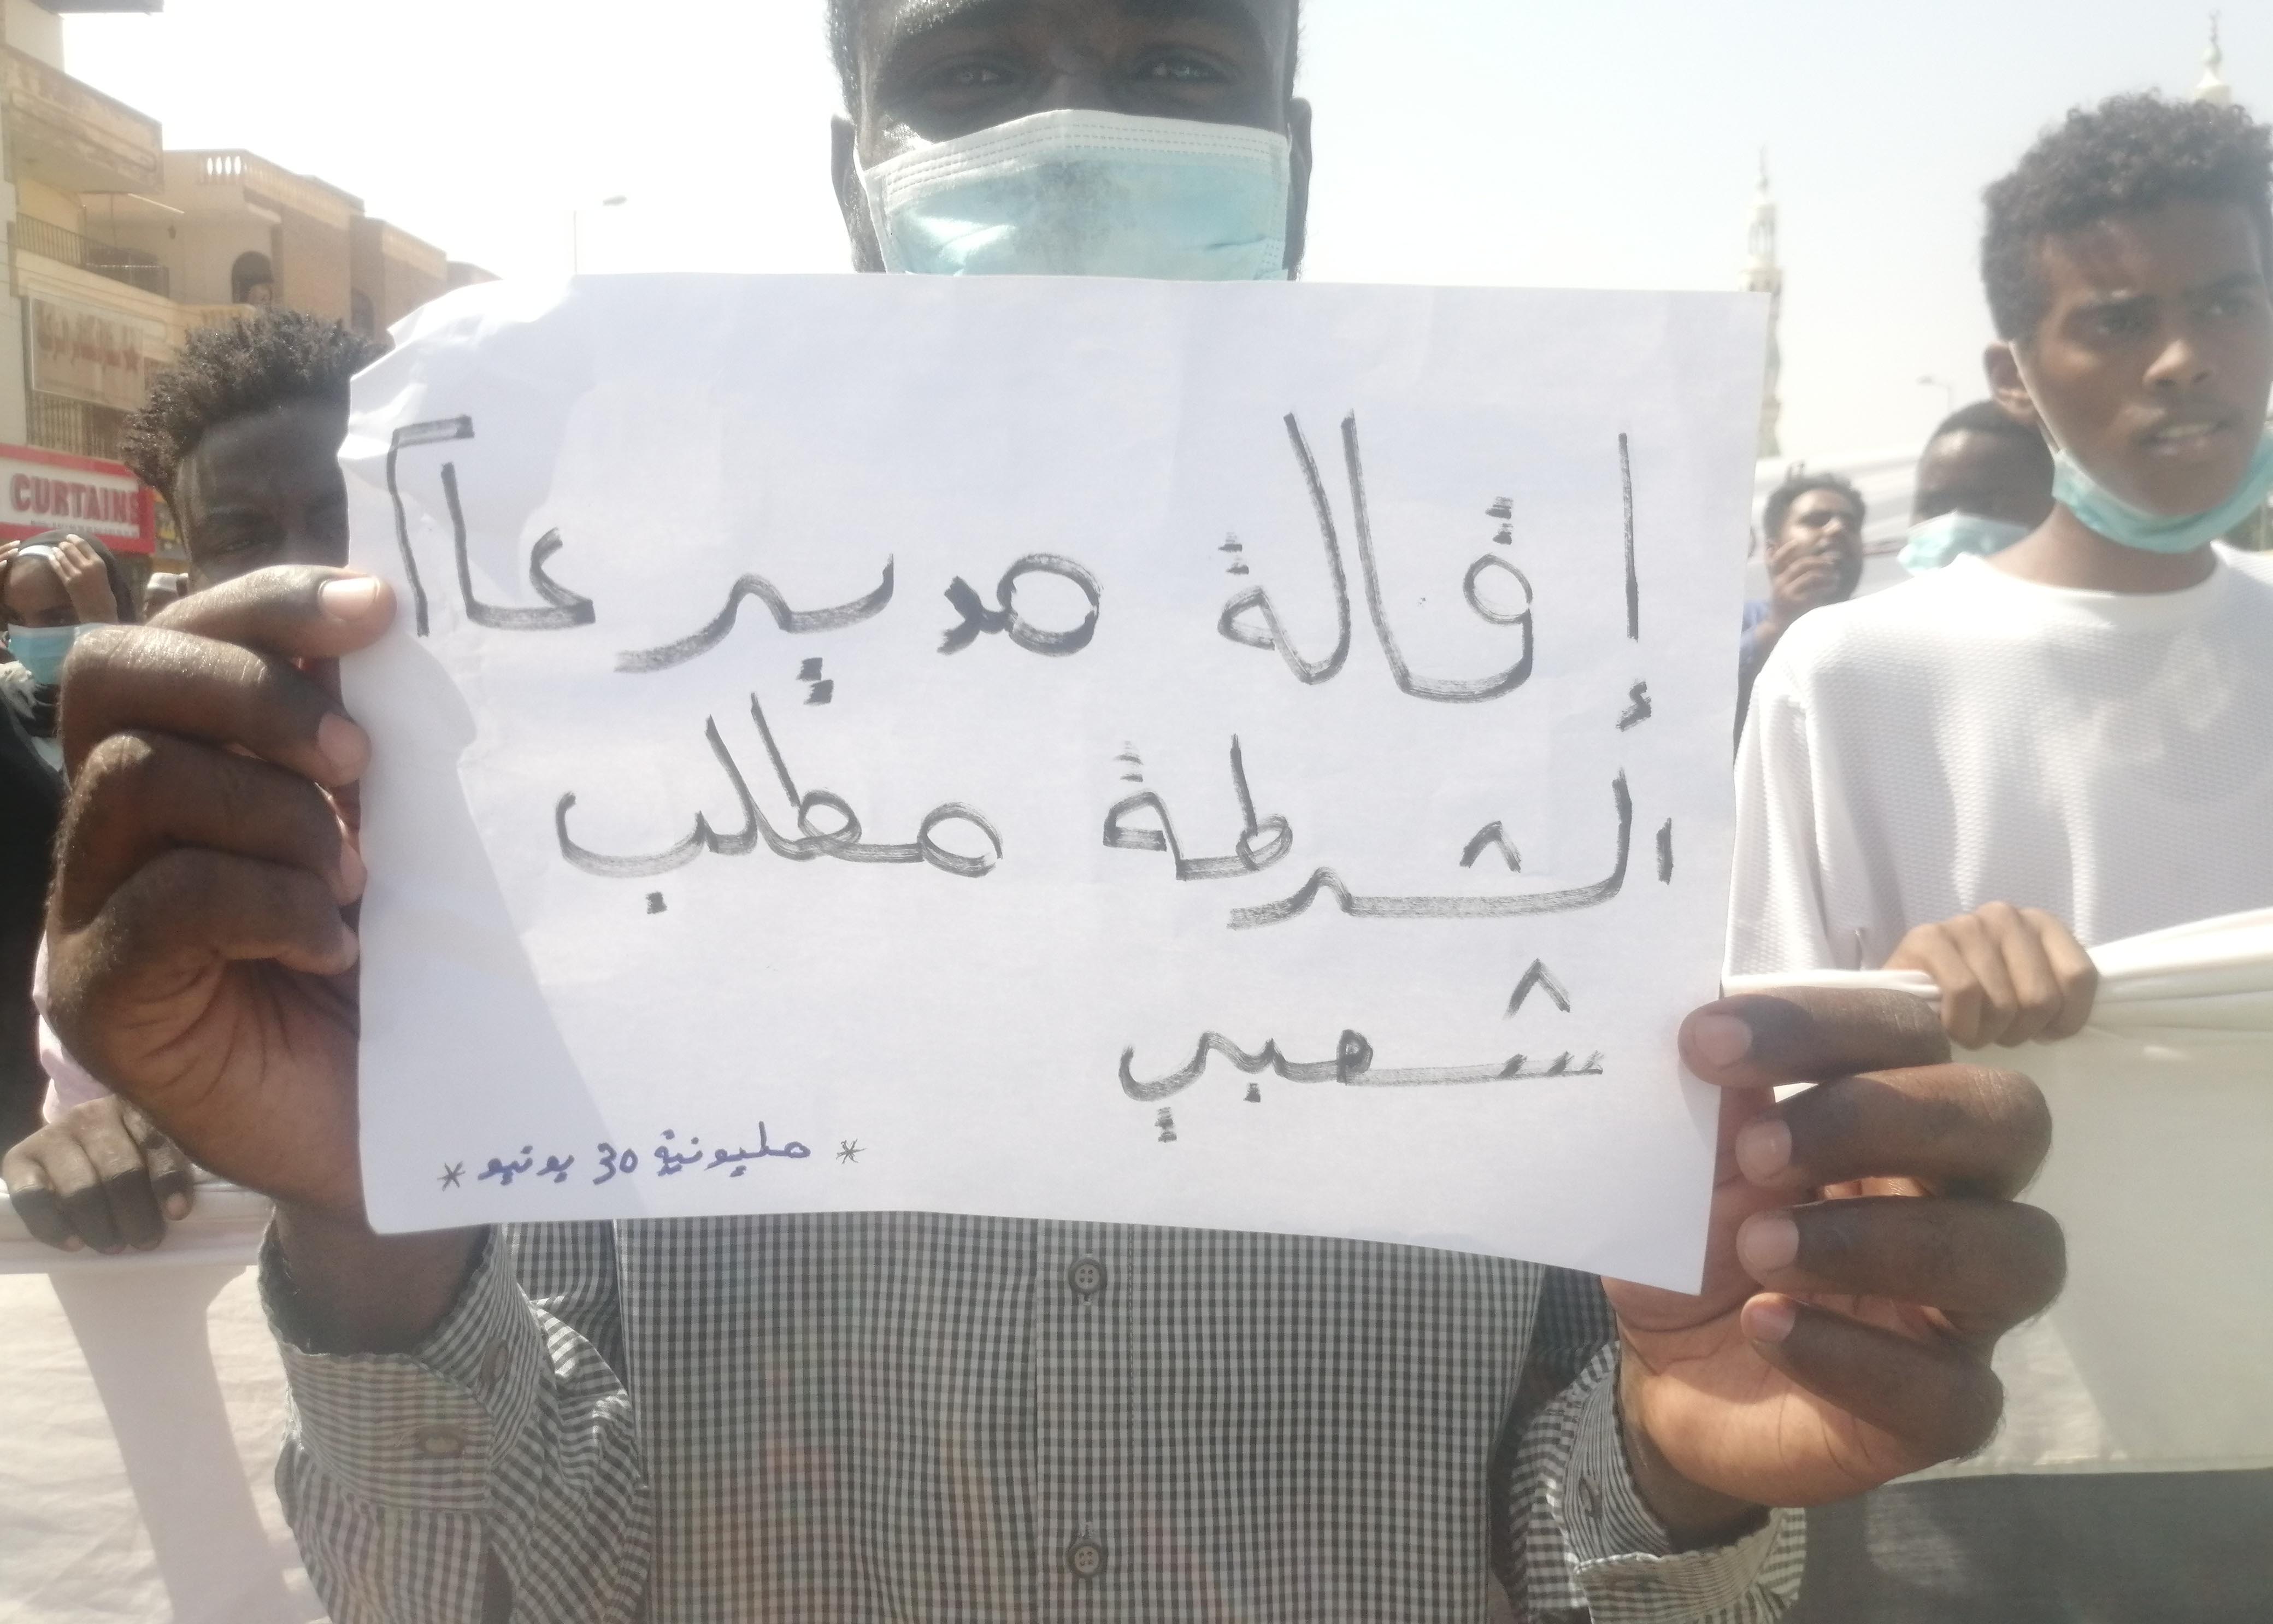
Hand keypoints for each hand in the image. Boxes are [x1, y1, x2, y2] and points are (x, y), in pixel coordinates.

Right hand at [3, 1096, 193, 1250]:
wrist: (72, 1145)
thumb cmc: (127, 1154)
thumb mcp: (153, 1150)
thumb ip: (169, 1167)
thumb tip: (179, 1210)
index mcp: (134, 1108)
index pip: (156, 1141)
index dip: (167, 1180)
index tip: (178, 1213)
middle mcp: (92, 1116)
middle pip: (119, 1170)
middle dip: (135, 1213)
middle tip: (146, 1241)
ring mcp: (54, 1135)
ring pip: (80, 1187)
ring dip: (100, 1225)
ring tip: (114, 1246)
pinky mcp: (20, 1158)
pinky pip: (33, 1197)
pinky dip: (53, 1225)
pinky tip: (75, 1243)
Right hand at [45, 566, 375, 1212]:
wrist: (407, 1126)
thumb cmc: (405, 973)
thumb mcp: (397, 837)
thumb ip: (369, 747)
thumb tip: (391, 627)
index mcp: (187, 759)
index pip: (180, 632)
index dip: (269, 603)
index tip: (380, 609)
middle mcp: (115, 824)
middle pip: (117, 677)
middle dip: (249, 690)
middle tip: (359, 759)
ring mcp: (92, 909)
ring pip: (135, 778)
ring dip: (272, 810)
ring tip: (353, 877)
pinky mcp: (101, 998)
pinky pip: (162, 901)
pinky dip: (267, 905)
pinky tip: (332, 945)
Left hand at [53, 535, 120, 623]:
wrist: (100, 612)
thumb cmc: (106, 595)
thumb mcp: (104, 575)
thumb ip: (94, 565)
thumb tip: (83, 555)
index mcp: (98, 563)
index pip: (84, 545)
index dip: (74, 539)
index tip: (69, 536)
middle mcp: (86, 566)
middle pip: (71, 550)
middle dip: (64, 545)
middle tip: (61, 543)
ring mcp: (75, 574)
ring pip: (63, 558)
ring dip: (57, 552)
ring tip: (55, 549)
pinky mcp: (67, 582)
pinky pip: (58, 568)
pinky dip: (53, 561)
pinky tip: (51, 558)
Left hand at [1607, 989, 2061, 1525]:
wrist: (1666, 1384)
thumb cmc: (1693, 1251)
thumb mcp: (1678, 1172)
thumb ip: (1707, 1107)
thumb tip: (1706, 1028)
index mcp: (1894, 1115)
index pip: (1912, 1031)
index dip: (1821, 1024)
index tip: (1705, 1043)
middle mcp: (1955, 1198)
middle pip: (2006, 1118)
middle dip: (1880, 1116)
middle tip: (1758, 1152)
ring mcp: (1965, 1308)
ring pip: (2014, 1252)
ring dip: (1876, 1238)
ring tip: (1756, 1248)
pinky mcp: (1947, 1411)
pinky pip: (1955, 1392)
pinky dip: (1855, 1356)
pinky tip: (1765, 1328)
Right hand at [1765, 548, 1842, 623]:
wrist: (1778, 622)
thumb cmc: (1782, 599)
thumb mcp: (1776, 582)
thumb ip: (1776, 567)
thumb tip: (1771, 545)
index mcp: (1776, 577)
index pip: (1778, 560)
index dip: (1786, 550)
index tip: (1797, 543)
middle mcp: (1780, 584)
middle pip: (1801, 565)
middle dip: (1819, 561)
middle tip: (1831, 562)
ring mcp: (1788, 593)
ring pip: (1811, 577)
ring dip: (1827, 575)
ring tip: (1836, 576)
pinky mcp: (1797, 603)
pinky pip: (1816, 591)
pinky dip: (1827, 587)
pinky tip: (1833, 587)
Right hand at [1885, 902, 2097, 1047]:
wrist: (1902, 999)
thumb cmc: (1977, 1003)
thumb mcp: (2028, 992)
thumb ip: (2059, 992)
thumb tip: (2074, 1016)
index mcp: (2041, 923)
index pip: (2080, 977)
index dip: (2065, 1021)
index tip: (2043, 1034)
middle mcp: (2005, 915)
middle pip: (2041, 997)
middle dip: (2019, 1031)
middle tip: (1997, 1034)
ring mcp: (1964, 923)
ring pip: (2002, 1002)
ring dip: (1986, 1034)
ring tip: (1971, 1032)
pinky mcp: (1926, 937)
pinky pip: (1965, 994)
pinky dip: (1960, 1025)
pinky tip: (1948, 1028)